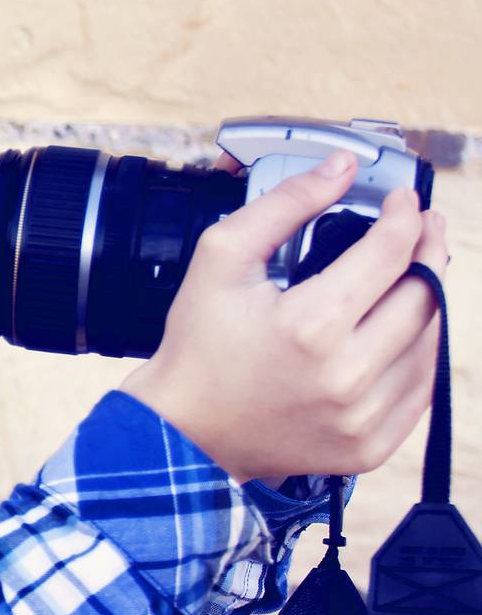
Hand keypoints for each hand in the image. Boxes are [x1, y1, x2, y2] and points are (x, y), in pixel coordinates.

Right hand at [117, 149, 447, 484]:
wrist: (184, 428)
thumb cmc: (199, 344)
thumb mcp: (222, 257)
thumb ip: (284, 204)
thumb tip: (339, 168)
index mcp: (311, 325)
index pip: (390, 254)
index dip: (405, 217)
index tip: (403, 202)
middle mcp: (346, 375)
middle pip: (423, 295)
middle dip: (428, 251)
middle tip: (420, 230)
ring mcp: (362, 416)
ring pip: (430, 342)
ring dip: (426, 300)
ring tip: (409, 277)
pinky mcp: (369, 446)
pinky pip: (421, 390)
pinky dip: (418, 352)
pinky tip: (398, 330)